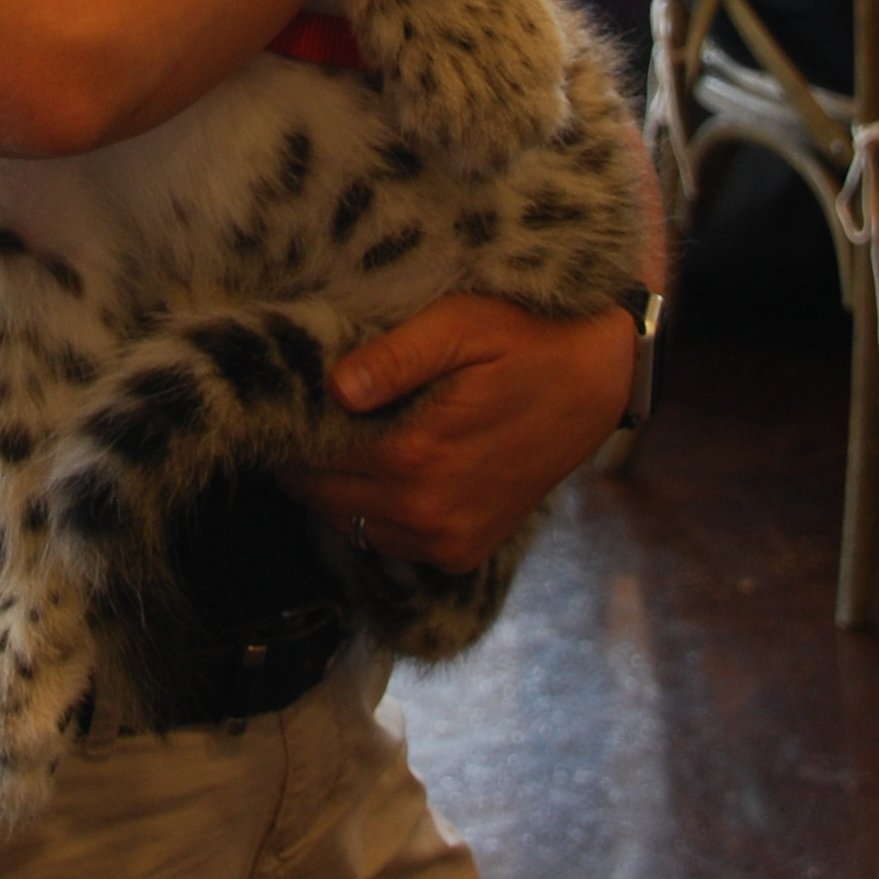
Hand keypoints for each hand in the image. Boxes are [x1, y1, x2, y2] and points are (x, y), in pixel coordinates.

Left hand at [277, 295, 632, 574]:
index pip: (311, 459)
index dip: (289, 430)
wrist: (598, 381)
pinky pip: (389, 543)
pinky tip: (379, 471)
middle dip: (305, 460)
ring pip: (350, 525)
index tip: (279, 402)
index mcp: (416, 458)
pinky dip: (373, 514)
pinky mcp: (464, 553)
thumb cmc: (524, 340)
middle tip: (302, 417)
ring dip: (335, 490)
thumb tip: (335, 388)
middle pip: (322, 498)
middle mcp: (427, 514)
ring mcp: (447, 542)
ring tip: (339, 439)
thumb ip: (394, 358)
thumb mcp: (460, 325)